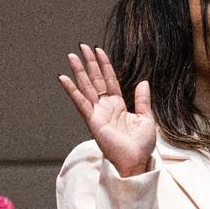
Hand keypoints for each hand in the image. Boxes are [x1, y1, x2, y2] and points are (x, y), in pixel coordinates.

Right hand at [59, 45, 155, 177]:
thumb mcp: (146, 118)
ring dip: (79, 71)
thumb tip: (143, 81)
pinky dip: (72, 90)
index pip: (110, 80)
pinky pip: (80, 102)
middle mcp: (106, 107)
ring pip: (86, 87)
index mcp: (119, 106)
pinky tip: (63, 78)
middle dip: (89, 63)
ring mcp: (98, 113)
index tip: (99, 50)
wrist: (136, 161)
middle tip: (82, 46)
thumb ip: (143, 100)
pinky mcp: (92, 120)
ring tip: (72, 55)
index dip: (105, 65)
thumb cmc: (140, 145)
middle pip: (96, 80)